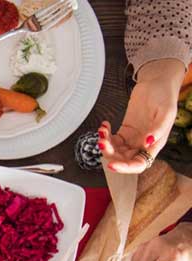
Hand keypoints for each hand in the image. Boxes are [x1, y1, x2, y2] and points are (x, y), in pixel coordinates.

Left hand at [100, 58, 184, 173]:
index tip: (112, 165)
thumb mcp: (166, 112)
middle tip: (103, 143)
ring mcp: (133, 138)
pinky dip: (105, 135)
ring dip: (105, 144)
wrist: (156, 83)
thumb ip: (158, 129)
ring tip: (102, 132)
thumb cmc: (165, 96)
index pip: (139, 164)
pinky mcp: (125, 131)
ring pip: (115, 151)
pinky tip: (104, 126)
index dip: (125, 168)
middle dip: (110, 154)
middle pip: (123, 159)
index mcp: (155, 144)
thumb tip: (148, 142)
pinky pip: (112, 140)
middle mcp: (143, 144)